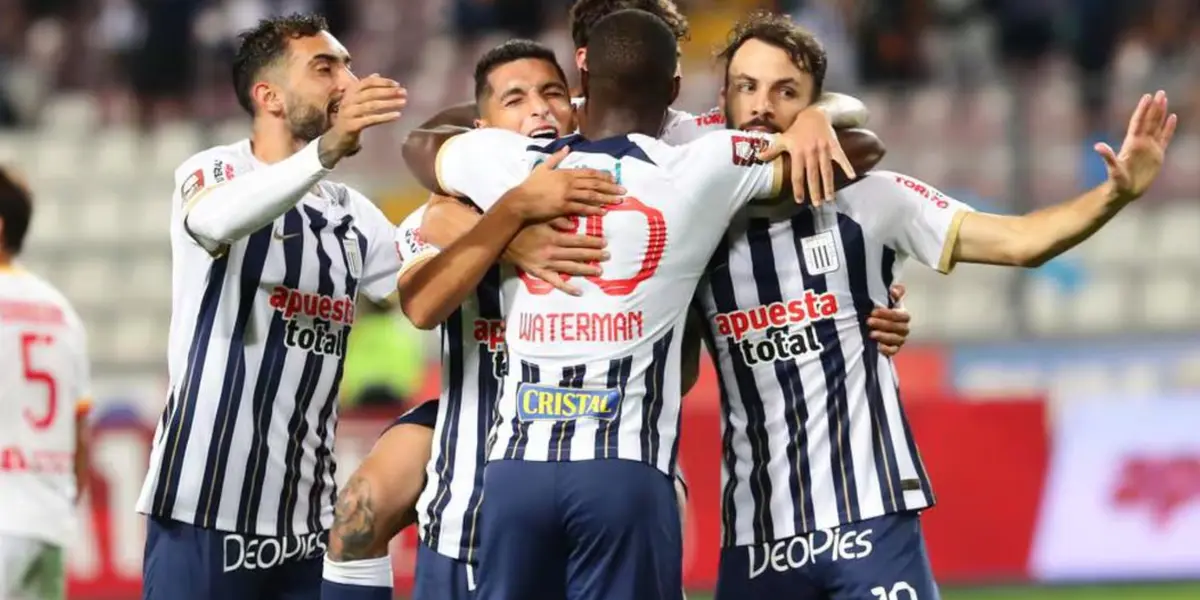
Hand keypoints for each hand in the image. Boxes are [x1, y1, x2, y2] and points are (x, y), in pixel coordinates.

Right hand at [319, 74, 406, 166]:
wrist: (337, 137)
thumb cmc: (350, 116)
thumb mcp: (355, 100)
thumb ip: (365, 88)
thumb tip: (376, 74)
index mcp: (350, 91)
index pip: (368, 82)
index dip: (383, 82)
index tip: (397, 85)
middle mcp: (348, 100)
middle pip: (371, 93)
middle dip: (389, 92)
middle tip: (404, 93)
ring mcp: (349, 112)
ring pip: (372, 105)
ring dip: (389, 103)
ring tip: (403, 102)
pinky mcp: (352, 125)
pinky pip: (371, 119)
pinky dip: (385, 117)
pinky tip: (397, 115)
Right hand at [498, 147, 624, 222]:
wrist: (521, 200)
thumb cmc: (530, 186)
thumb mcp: (543, 167)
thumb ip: (556, 157)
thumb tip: (567, 147)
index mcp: (565, 172)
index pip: (588, 173)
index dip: (602, 175)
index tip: (614, 178)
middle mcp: (569, 182)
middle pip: (594, 184)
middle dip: (610, 187)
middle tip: (623, 191)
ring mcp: (567, 194)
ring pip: (591, 195)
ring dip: (606, 198)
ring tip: (618, 201)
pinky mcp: (564, 206)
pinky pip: (582, 208)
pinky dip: (594, 209)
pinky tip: (603, 211)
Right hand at [504, 221, 607, 295]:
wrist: (504, 241)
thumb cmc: (524, 227)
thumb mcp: (540, 219)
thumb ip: (557, 220)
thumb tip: (574, 223)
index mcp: (554, 238)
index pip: (579, 240)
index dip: (593, 241)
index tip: (604, 242)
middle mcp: (553, 252)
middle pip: (578, 255)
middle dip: (594, 255)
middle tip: (607, 255)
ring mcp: (547, 265)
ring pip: (571, 268)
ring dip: (586, 269)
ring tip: (599, 270)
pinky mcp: (540, 273)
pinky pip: (555, 282)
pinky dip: (567, 288)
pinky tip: (579, 291)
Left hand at [757, 107, 855, 205]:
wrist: (814, 114)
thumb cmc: (797, 129)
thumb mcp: (783, 138)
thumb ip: (772, 150)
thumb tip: (758, 157)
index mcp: (797, 152)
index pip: (797, 174)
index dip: (798, 187)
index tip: (799, 200)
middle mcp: (810, 152)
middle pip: (813, 175)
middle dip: (815, 190)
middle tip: (817, 204)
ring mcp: (823, 149)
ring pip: (826, 170)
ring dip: (828, 185)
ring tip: (830, 198)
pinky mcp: (834, 145)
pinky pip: (841, 157)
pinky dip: (847, 166)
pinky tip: (852, 176)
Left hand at [867, 284, 909, 356]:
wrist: (874, 326)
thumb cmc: (880, 310)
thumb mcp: (885, 300)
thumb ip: (893, 293)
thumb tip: (893, 290)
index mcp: (903, 315)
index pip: (902, 315)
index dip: (889, 314)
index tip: (874, 311)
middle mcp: (904, 328)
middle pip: (899, 327)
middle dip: (883, 324)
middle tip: (868, 321)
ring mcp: (900, 339)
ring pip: (896, 339)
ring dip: (884, 336)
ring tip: (871, 334)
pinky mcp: (894, 349)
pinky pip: (893, 351)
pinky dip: (887, 350)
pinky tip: (878, 347)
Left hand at [1095, 90, 1177, 201]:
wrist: (1125, 191)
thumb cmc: (1117, 182)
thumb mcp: (1113, 170)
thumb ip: (1108, 157)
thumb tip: (1098, 146)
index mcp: (1131, 143)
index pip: (1138, 122)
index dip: (1143, 110)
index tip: (1147, 97)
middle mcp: (1141, 142)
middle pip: (1149, 121)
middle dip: (1154, 107)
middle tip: (1160, 92)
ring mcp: (1149, 147)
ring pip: (1157, 126)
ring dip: (1161, 113)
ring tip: (1164, 99)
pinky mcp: (1157, 155)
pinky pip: (1165, 138)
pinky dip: (1169, 128)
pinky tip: (1173, 117)